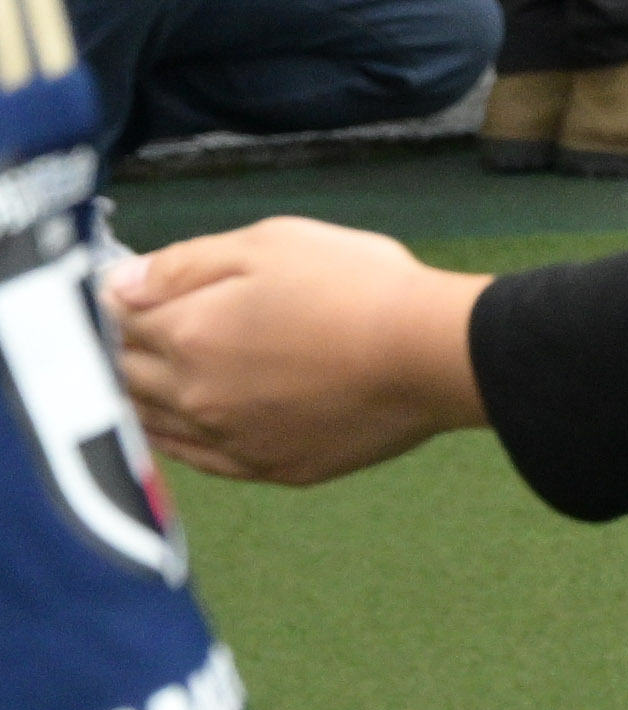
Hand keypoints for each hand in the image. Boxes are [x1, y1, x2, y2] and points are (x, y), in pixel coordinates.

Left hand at [112, 220, 489, 485]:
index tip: (122, 293)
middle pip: (124, 378)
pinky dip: (175, 440)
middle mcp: (192, 395)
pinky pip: (196, 459)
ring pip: (151, 425)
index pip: (118, 323)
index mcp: (188, 333)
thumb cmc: (358, 285)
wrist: (429, 354)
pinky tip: (179, 424)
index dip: (116, 303)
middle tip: (129, 334)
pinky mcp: (264, 467)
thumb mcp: (274, 242)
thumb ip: (186, 263)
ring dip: (138, 400)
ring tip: (144, 377)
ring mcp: (227, 438)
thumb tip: (118, 284)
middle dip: (119, 352)